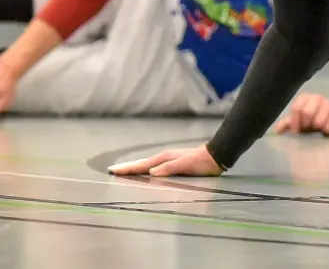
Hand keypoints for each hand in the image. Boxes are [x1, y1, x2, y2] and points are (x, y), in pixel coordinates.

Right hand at [109, 145, 223, 177]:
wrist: (215, 156)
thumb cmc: (201, 162)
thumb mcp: (185, 165)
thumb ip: (169, 168)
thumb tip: (151, 172)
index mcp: (164, 158)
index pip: (142, 165)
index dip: (128, 169)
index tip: (114, 170)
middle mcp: (164, 158)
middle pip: (141, 163)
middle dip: (127, 167)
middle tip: (113, 170)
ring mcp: (168, 160)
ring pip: (147, 164)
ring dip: (135, 168)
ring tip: (125, 171)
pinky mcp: (173, 163)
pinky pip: (154, 167)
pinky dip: (145, 169)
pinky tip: (146, 172)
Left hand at [274, 93, 328, 136]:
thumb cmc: (313, 119)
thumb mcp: (300, 121)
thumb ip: (288, 124)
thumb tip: (277, 131)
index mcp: (304, 98)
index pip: (296, 108)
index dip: (295, 122)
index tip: (296, 131)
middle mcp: (317, 98)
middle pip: (307, 113)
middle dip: (307, 125)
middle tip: (308, 129)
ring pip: (319, 121)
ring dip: (318, 129)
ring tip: (318, 129)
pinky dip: (327, 132)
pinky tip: (327, 130)